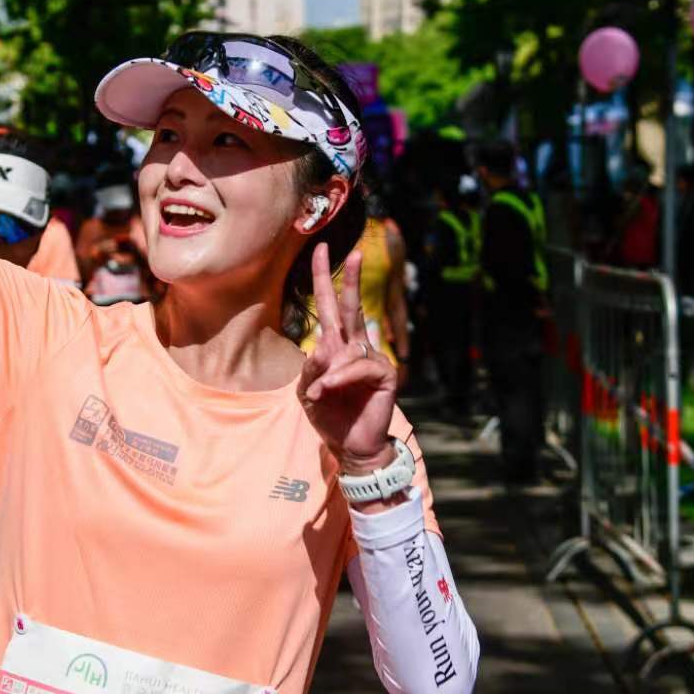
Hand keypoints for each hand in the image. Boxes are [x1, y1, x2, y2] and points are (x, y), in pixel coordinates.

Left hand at [299, 245, 399, 465]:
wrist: (350, 444)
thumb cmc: (330, 414)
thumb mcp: (307, 390)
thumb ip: (310, 368)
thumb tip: (322, 348)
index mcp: (336, 345)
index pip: (330, 306)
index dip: (325, 278)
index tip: (320, 248)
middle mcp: (356, 345)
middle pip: (351, 306)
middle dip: (350, 279)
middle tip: (352, 252)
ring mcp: (372, 358)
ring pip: (347, 348)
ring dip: (328, 371)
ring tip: (319, 392)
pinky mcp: (385, 374)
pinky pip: (358, 366)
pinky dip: (340, 378)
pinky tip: (328, 391)